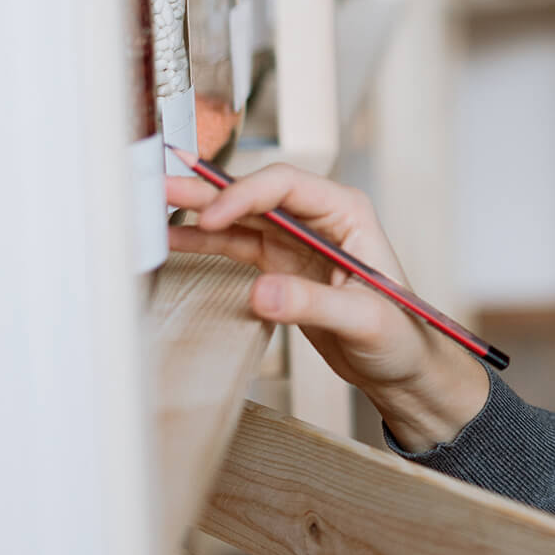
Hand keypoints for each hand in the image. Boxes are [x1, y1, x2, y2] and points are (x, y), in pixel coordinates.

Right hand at [166, 166, 489, 449]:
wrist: (403, 368)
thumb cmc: (402, 337)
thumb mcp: (364, 320)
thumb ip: (314, 304)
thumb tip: (262, 292)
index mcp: (347, 214)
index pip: (287, 186)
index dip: (244, 195)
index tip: (211, 217)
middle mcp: (320, 220)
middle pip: (255, 194)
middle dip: (208, 191)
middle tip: (162, 187)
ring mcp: (297, 242)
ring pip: (240, 217)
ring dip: (198, 213)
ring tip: (152, 208)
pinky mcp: (282, 267)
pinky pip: (237, 246)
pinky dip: (205, 242)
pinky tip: (172, 240)